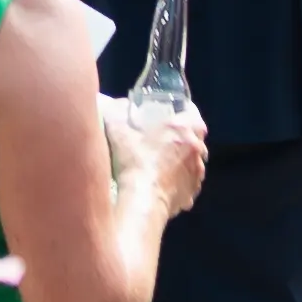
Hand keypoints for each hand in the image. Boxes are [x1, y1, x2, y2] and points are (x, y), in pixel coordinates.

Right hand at [112, 98, 210, 215]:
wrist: (142, 200)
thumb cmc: (134, 161)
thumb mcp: (118, 131)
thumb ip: (113, 112)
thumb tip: (105, 101)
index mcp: (182, 129)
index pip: (193, 113)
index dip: (184, 111)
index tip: (173, 113)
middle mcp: (195, 149)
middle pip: (195, 138)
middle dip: (185, 137)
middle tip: (166, 138)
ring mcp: (196, 173)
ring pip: (194, 161)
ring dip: (184, 159)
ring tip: (165, 162)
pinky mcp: (192, 192)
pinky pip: (189, 182)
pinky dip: (180, 180)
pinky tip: (164, 182)